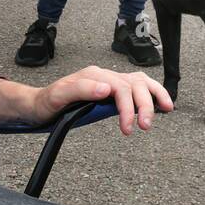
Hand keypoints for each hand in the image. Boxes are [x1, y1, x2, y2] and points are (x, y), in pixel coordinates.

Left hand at [29, 65, 173, 135]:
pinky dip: (151, 94)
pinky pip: (137, 88)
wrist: (38, 105)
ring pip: (141, 82)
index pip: (120, 88)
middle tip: (145, 126)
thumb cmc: (47, 102)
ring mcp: (110, 82)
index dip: (128, 108)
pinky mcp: (112, 91)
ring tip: (166, 109)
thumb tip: (106, 88)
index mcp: (94, 76)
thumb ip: (80, 90)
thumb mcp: (57, 97)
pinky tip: (159, 104)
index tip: (128, 129)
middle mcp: (105, 76)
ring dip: (154, 96)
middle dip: (145, 105)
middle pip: (135, 84)